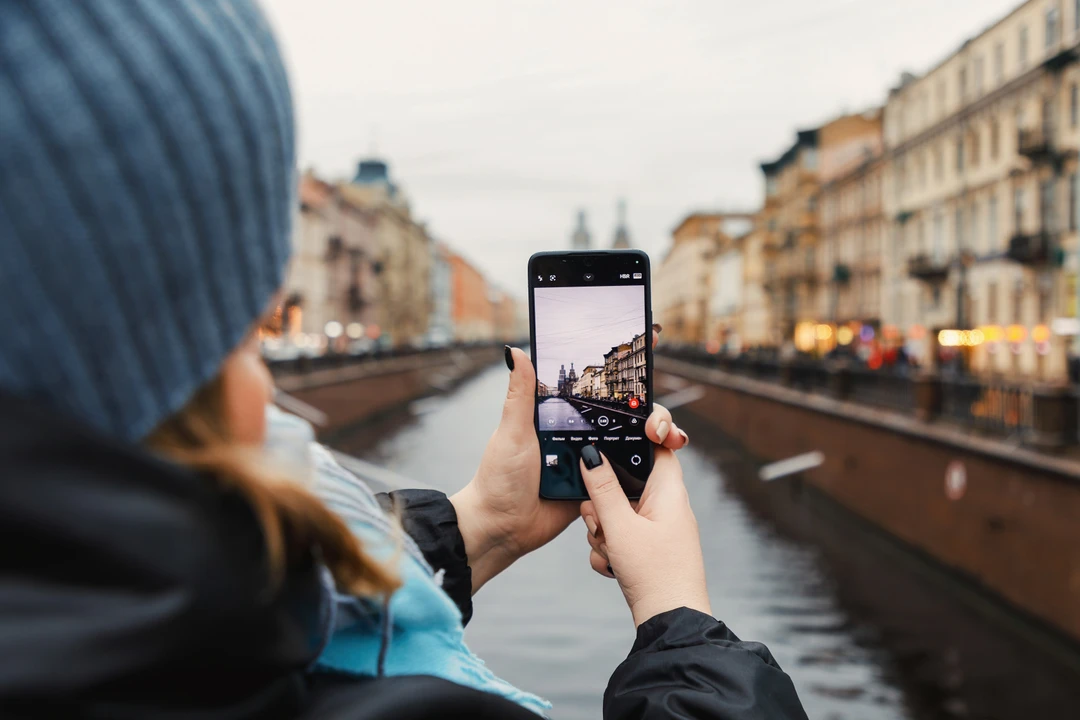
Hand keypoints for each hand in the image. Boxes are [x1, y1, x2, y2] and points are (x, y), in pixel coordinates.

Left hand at [451, 328, 684, 593]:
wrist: (503, 529)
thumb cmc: (500, 479)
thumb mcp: (513, 432)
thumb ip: (520, 394)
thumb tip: (515, 351)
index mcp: (562, 415)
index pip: (598, 386)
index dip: (625, 369)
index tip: (652, 340)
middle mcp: (581, 434)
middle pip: (627, 415)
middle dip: (653, 411)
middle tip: (656, 423)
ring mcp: (593, 461)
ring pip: (634, 443)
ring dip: (658, 436)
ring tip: (670, 439)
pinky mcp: (600, 488)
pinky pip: (629, 476)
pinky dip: (649, 468)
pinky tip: (666, 461)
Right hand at [579, 446, 710, 626]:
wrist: (670, 621)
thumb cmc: (655, 573)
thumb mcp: (620, 527)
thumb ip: (602, 489)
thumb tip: (591, 455)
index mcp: (668, 491)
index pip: (658, 446)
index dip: (638, 435)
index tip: (611, 440)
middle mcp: (666, 506)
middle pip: (625, 482)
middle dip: (604, 503)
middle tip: (601, 521)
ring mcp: (657, 528)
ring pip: (617, 512)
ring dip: (603, 530)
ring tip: (610, 549)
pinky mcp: (648, 549)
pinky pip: (619, 536)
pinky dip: (610, 549)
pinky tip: (612, 566)